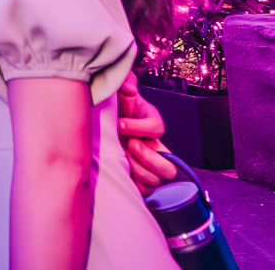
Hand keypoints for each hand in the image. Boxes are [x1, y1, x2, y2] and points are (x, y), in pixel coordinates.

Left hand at [117, 71, 177, 193]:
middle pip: (169, 165)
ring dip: (138, 170)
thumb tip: (128, 89)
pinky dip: (134, 183)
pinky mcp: (137, 174)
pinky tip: (121, 169)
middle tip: (130, 145)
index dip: (140, 127)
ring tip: (122, 155)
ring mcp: (146, 162)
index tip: (120, 123)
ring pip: (156, 179)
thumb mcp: (119, 92)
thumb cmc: (115, 108)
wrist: (106, 120)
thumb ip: (125, 84)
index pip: (157, 127)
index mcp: (151, 122)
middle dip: (148, 157)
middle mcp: (153, 145)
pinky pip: (144, 189)